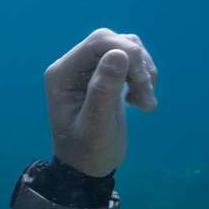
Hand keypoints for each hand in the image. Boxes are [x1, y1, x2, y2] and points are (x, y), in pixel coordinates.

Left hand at [44, 29, 158, 176]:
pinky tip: (140, 102)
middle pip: (113, 41)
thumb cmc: (88, 152)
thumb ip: (104, 91)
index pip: (98, 42)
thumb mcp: (96, 126)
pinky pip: (131, 61)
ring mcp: (90, 69)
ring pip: (126, 48)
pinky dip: (143, 77)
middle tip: (146, 99)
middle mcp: (74, 66)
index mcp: (63, 74)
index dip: (127, 53)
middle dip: (137, 65)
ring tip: (145, 104)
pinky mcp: (106, 76)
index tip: (143, 81)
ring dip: (144, 73)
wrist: (88, 167)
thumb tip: (118, 53)